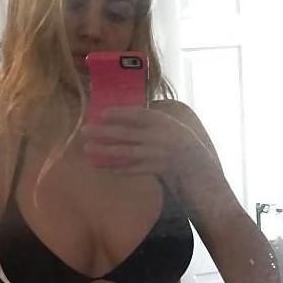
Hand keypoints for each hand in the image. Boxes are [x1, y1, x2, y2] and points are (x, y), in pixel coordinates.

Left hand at [80, 106, 205, 176]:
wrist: (198, 164)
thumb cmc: (178, 141)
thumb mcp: (168, 124)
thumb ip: (149, 120)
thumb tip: (123, 113)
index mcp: (163, 122)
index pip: (138, 114)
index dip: (119, 113)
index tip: (102, 113)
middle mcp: (160, 137)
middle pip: (127, 133)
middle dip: (104, 132)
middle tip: (85, 130)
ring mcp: (158, 155)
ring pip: (127, 152)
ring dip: (106, 151)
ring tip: (88, 149)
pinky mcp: (157, 169)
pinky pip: (134, 169)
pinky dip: (119, 169)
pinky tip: (104, 167)